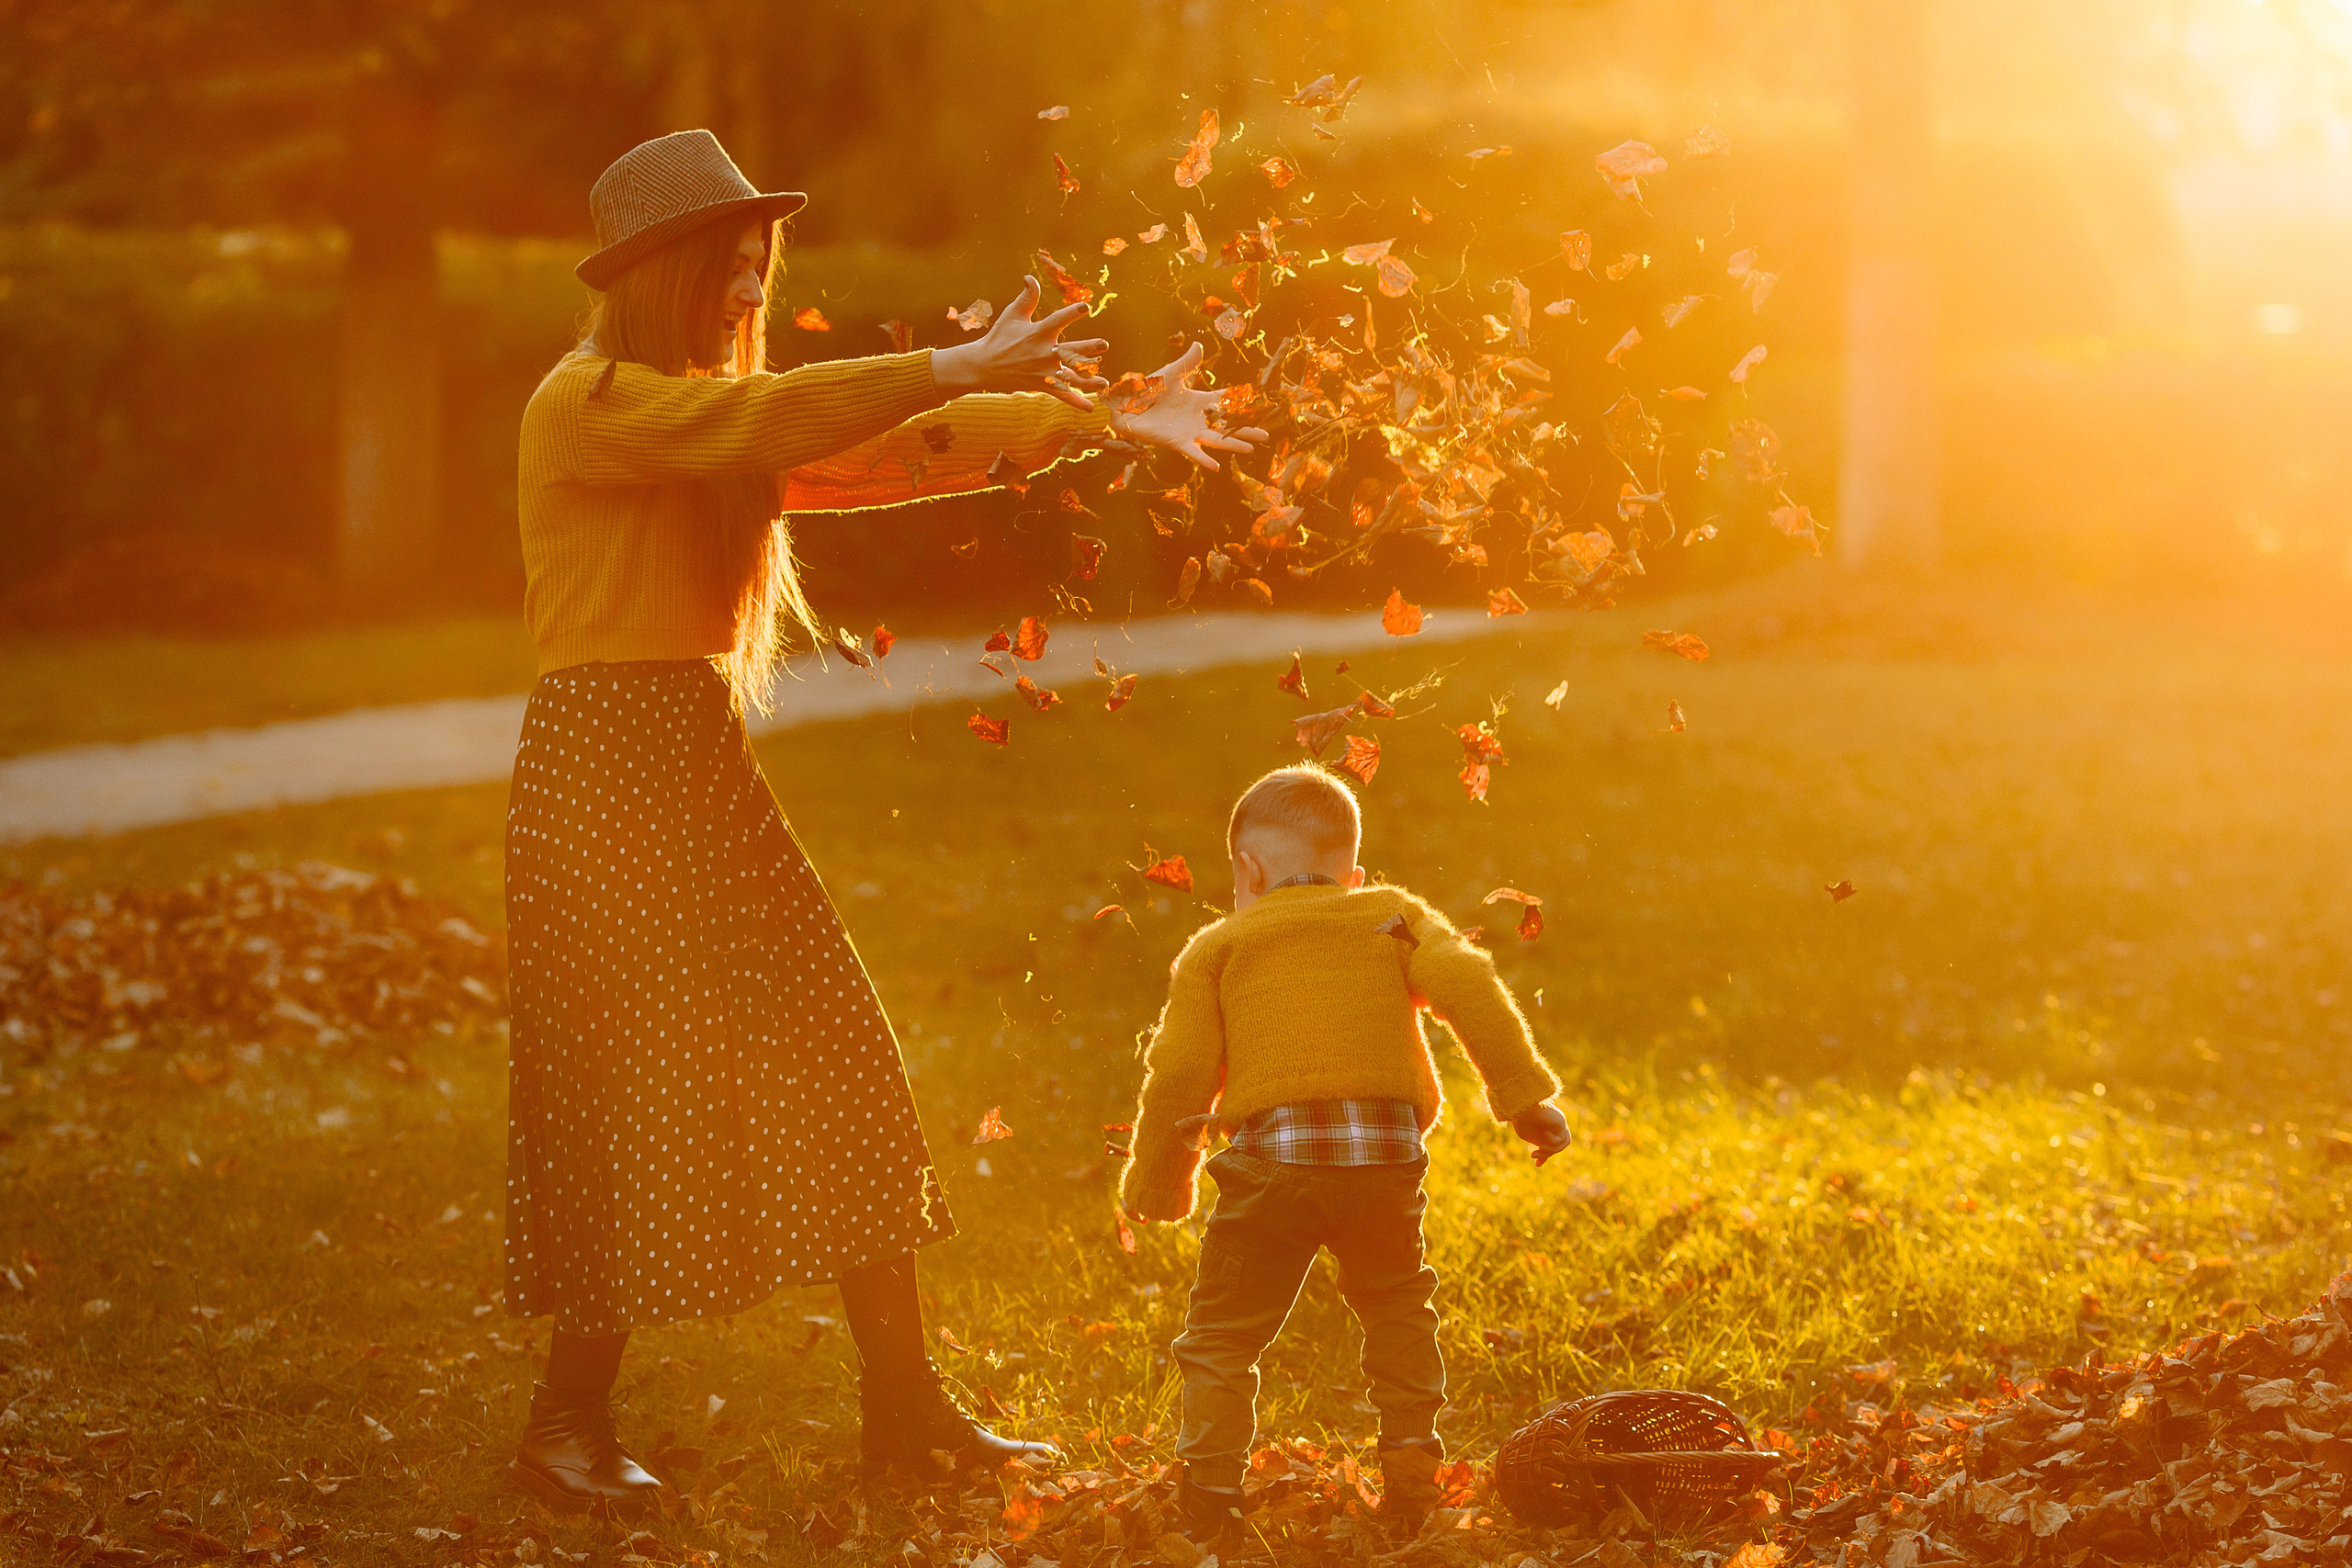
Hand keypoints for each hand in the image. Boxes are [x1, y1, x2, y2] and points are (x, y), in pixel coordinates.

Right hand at [930, 276, 1109, 410]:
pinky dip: (1075, 402)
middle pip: (1070, 350)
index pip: (1057, 320)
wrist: (983, 366)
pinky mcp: (1042, 385)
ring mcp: (1043, 371)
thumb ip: (1027, 297)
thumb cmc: (999, 337)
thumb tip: (1030, 277)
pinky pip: (1061, 395)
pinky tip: (1090, 408)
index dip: (1071, 313)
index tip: (1085, 307)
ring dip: (1088, 381)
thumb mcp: (1012, 315)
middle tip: (1104, 344)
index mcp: (1037, 333)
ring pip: (1070, 377)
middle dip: (1087, 348)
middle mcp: (1043, 353)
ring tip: (1104, 383)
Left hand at [1104, 341, 1271, 471]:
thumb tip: (1199, 344)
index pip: (1225, 402)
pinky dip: (1203, 460)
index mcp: (1199, 401)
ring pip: (1216, 440)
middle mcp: (1198, 418)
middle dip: (1246, 429)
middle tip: (1266, 435)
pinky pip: (1193, 453)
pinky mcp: (1176, 443)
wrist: (1126, 405)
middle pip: (1227, 425)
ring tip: (1251, 448)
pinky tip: (1216, 467)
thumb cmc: (1147, 389)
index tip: (1260, 406)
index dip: (1241, 404)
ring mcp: (1189, 432)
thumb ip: (1187, 363)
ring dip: (1233, 444)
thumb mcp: (1170, 374)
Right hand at [1511, 1103, 1571, 1166]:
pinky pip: (1562, 1139)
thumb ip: (1538, 1142)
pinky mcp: (1561, 1121)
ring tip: (1539, 1148)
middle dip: (1546, 1154)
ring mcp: (1558, 1123)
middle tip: (1533, 1155)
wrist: (1521, 1105)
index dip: (1545, 1155)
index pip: (1551, 1144)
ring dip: (1551, 1150)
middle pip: (1558, 1145)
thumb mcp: (1526, 1135)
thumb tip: (1545, 1150)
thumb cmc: (1521, 1119)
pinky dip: (1553, 1141)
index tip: (1537, 1164)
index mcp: (1544, 1128)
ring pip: (1563, 1143)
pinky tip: (1545, 1133)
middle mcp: (1553, 1125)